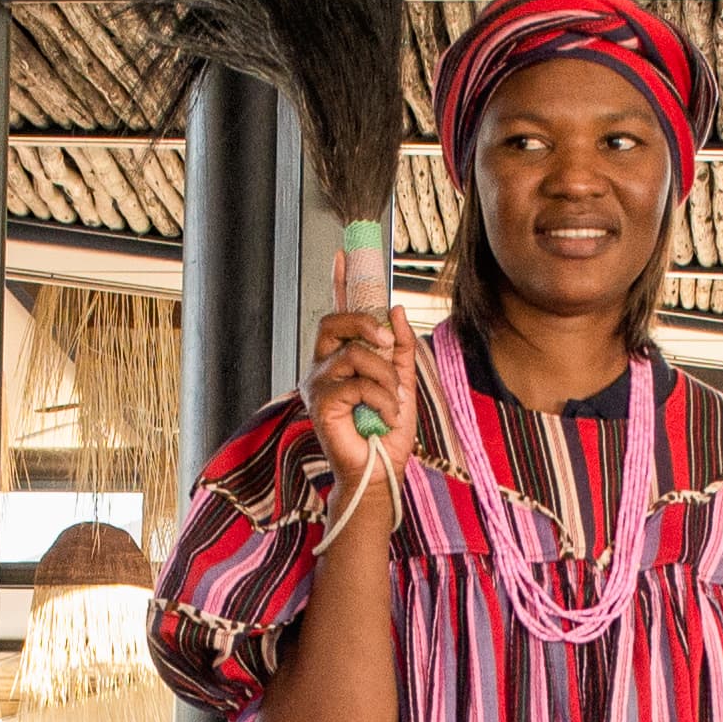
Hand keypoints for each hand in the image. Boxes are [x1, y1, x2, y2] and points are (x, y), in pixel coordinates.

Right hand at [302, 300, 419, 506]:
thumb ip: (401, 346)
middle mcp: (324, 365)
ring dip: (385, 376)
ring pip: (353, 353)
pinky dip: (382, 398)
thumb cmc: (388, 429)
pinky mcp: (320, 403)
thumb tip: (395, 308)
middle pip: (336, 321)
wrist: (382, 468)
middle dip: (366, 324)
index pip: (338, 312)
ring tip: (394, 401)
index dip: (339, 283)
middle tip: (388, 343)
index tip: (344, 253)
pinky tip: (386, 417)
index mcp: (343, 357)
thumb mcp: (404, 380)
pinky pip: (356, 382)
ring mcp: (319, 383)